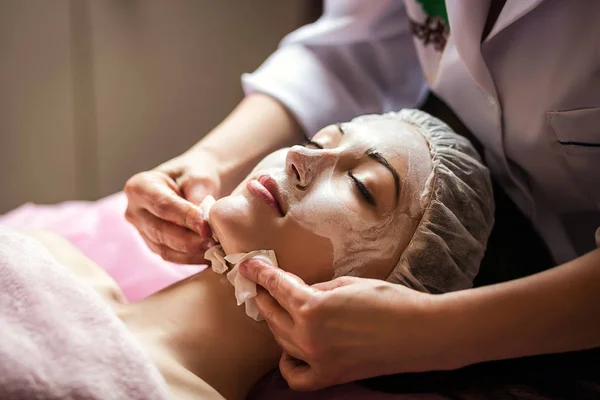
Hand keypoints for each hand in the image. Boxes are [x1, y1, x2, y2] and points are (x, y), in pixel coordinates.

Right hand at [124, 151, 220, 263]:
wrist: (194, 182)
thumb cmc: (195, 174)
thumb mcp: (199, 178)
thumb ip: (199, 197)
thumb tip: (202, 223)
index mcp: (139, 187)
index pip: (162, 205)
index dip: (184, 217)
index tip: (206, 226)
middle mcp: (134, 210)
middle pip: (160, 230)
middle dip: (189, 239)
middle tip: (214, 241)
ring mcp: (141, 230)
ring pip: (164, 248)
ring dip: (191, 252)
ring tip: (215, 249)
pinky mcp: (153, 244)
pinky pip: (171, 256)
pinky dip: (191, 258)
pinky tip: (209, 255)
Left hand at [240, 260, 446, 390]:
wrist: (420, 334)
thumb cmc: (389, 301)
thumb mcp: (348, 284)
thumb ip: (318, 289)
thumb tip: (300, 292)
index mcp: (313, 307)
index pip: (277, 287)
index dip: (261, 273)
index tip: (249, 265)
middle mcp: (308, 336)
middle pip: (273, 315)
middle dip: (263, 296)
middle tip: (260, 283)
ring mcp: (317, 360)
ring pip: (281, 341)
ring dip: (275, 322)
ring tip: (275, 308)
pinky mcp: (330, 376)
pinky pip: (295, 376)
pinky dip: (287, 363)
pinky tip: (289, 350)